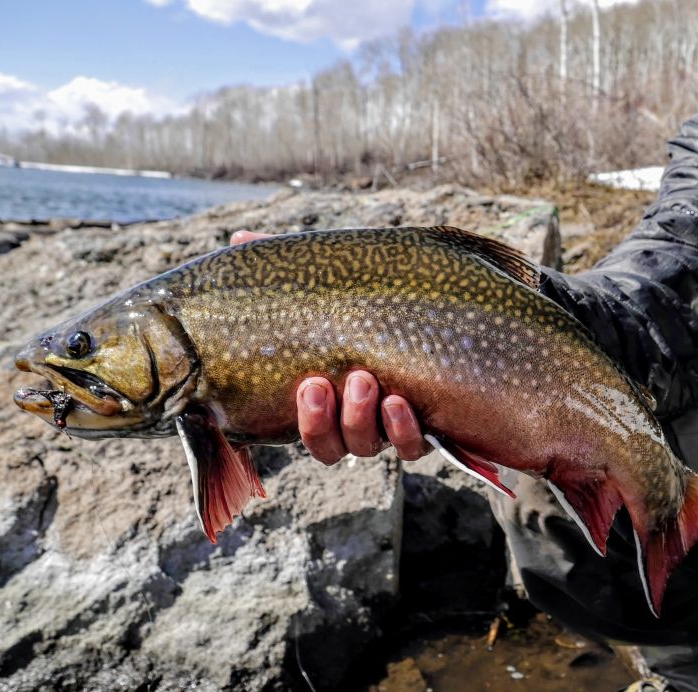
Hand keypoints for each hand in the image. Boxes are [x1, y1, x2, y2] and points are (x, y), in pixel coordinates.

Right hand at [230, 230, 430, 464]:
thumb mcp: (337, 285)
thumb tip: (239, 239)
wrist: (457, 319)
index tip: (306, 385)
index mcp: (338, 396)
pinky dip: (404, 431)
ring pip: (368, 445)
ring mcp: (398, 424)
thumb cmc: (386, 302)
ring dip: (361, 419)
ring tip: (364, 380)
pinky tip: (401, 403)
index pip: (312, 428)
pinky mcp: (435, 425)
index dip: (307, 419)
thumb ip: (289, 269)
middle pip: (333, 444)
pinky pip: (413, 446)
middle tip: (322, 385)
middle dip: (321, 422)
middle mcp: (365, 418)